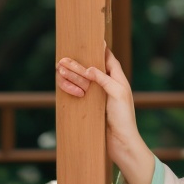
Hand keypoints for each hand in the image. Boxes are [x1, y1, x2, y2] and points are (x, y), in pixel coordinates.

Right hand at [56, 43, 140, 166]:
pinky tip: (64, 86)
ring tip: (60, 71)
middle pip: (91, 70)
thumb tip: (89, 68)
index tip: (91, 39)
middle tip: (63, 59)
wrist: (121, 143)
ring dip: (72, 76)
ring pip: (82, 81)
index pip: (108, 59)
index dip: (100, 49)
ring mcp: (99, 97)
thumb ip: (104, 79)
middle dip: (77, 64)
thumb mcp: (117, 94)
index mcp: (118, 79)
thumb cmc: (124, 117)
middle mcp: (109, 86)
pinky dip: (71, 89)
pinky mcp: (91, 107)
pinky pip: (78, 94)